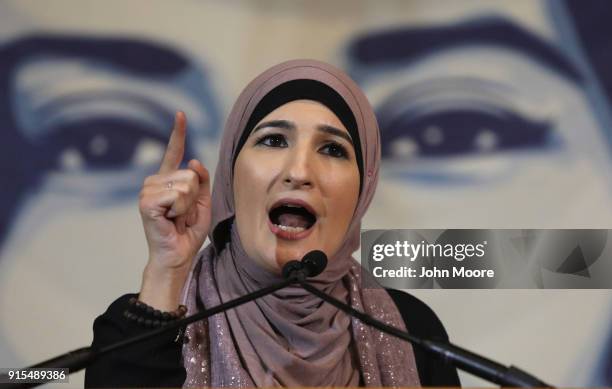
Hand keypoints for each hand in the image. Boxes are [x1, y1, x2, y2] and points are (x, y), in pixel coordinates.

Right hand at [138, 111, 210, 286]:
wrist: (178, 255)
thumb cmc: (188, 231)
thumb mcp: (203, 203)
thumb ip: (202, 181)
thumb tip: (194, 161)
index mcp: (167, 180)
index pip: (174, 152)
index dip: (178, 133)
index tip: (180, 114)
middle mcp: (155, 181)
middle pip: (190, 174)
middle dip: (195, 197)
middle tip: (183, 215)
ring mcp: (147, 191)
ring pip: (186, 184)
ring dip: (188, 206)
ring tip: (177, 218)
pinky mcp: (146, 202)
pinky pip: (177, 196)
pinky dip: (181, 210)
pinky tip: (170, 220)